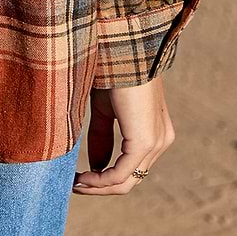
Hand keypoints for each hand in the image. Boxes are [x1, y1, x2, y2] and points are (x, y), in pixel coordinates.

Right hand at [72, 78, 174, 195]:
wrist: (122, 48)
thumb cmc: (113, 71)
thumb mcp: (105, 109)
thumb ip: (102, 138)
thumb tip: (96, 166)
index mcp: (154, 132)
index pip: (132, 167)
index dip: (105, 178)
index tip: (80, 177)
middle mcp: (160, 141)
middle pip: (130, 179)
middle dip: (101, 187)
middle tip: (76, 186)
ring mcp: (155, 142)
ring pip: (126, 181)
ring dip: (98, 187)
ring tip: (76, 184)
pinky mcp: (145, 141)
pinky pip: (121, 173)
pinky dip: (100, 180)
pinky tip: (82, 178)